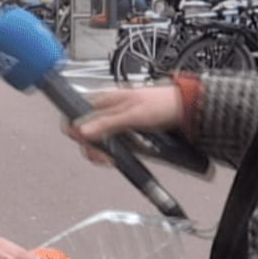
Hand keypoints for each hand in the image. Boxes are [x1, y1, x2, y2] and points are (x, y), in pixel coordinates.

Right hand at [62, 84, 182, 168]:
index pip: (73, 114)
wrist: (184, 109)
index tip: (85, 144)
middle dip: (90, 147)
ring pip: (94, 140)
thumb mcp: (133, 114)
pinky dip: (111, 152)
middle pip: (82, 131)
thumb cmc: (162, 104)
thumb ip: (106, 123)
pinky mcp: (121, 131)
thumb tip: (81, 131)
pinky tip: (119, 156)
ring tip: (113, 158)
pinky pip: (107, 143)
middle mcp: (104, 110)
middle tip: (103, 157)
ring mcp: (112, 121)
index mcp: (103, 99)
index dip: (73, 130)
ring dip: (101, 152)